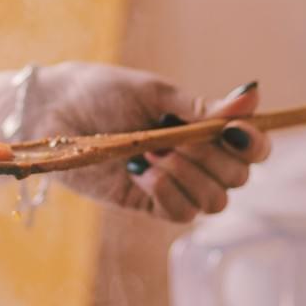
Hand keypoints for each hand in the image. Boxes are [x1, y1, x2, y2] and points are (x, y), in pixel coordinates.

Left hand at [26, 62, 270, 221]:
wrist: (51, 110)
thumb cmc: (100, 92)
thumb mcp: (155, 93)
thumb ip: (201, 106)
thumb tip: (252, 96)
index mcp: (200, 126)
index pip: (250, 147)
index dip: (254, 144)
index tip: (235, 132)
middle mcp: (192, 158)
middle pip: (236, 178)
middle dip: (214, 158)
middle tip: (176, 138)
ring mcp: (170, 183)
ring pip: (213, 201)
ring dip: (190, 176)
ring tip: (153, 151)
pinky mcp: (144, 203)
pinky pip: (179, 214)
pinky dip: (167, 191)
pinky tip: (140, 170)